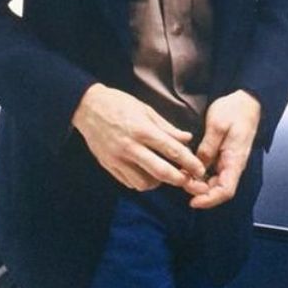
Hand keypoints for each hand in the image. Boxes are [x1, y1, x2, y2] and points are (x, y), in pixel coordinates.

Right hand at [72, 84, 207, 191]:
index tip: (200, 170)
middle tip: (190, 181)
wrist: (88, 107)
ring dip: (159, 182)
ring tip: (164, 173)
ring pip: (145, 183)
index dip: (189, 162)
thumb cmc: (119, 104)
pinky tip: (147, 174)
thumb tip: (187, 139)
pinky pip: (130, 183)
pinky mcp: (109, 166)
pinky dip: (142, 182)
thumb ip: (167, 127)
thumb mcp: (146, 109)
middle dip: (179, 179)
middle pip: (161, 171)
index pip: (171, 150)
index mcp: (142, 129)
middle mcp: (130, 147)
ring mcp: (118, 159)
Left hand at [189, 90, 260, 209]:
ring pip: (214, 181)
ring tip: (183, 175)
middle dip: (199, 191)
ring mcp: (229, 160)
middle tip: (181, 182)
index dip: (209, 200)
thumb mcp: (217, 125)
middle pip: (218, 189)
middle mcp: (233, 164)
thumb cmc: (235, 110)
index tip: (192, 201)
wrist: (246, 100)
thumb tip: (197, 167)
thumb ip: (207, 147)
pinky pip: (213, 171)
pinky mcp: (224, 155)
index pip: (225, 190)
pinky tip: (189, 167)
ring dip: (199, 183)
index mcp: (235, 160)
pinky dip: (201, 173)